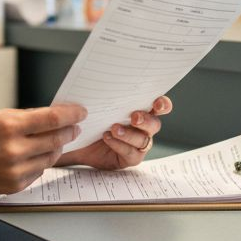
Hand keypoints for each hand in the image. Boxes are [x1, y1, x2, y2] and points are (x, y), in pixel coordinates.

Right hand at [0, 104, 85, 194]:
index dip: (72, 115)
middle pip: (56, 139)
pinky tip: (35, 156)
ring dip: (56, 147)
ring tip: (54, 140)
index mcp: (8, 127)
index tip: (80, 112)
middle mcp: (13, 150)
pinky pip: (39, 172)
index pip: (52, 119)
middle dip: (69, 131)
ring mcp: (14, 171)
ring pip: (50, 157)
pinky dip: (41, 162)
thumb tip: (53, 116)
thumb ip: (25, 117)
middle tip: (74, 127)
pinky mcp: (14, 186)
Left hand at [57, 96, 171, 170]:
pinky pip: (131, 153)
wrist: (76, 140)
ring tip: (114, 129)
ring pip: (143, 139)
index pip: (159, 106)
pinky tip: (107, 137)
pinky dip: (120, 145)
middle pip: (154, 124)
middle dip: (146, 120)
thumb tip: (106, 82)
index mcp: (141, 109)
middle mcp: (143, 127)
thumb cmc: (91, 117)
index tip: (158, 103)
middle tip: (134, 117)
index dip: (163, 104)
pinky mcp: (130, 158)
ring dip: (130, 134)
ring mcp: (138, 144)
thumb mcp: (98, 104)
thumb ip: (107, 95)